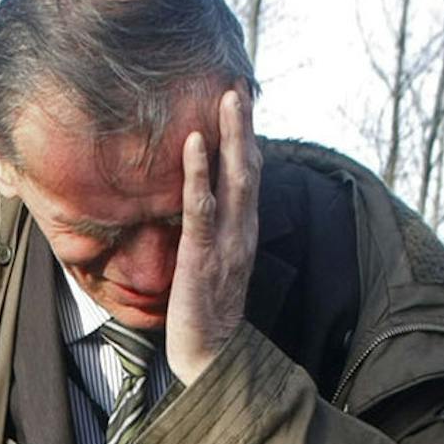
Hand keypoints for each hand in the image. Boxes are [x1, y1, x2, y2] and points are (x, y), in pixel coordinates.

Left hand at [165, 85, 259, 383]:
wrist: (212, 358)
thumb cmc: (206, 312)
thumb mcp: (213, 264)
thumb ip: (211, 234)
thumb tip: (196, 206)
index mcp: (244, 231)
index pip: (249, 175)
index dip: (246, 138)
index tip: (239, 102)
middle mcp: (243, 230)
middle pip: (249, 166)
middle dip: (244, 124)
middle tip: (238, 84)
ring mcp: (226, 241)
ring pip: (234, 179)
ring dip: (231, 135)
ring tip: (227, 97)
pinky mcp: (202, 255)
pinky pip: (201, 206)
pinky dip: (198, 173)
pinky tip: (194, 144)